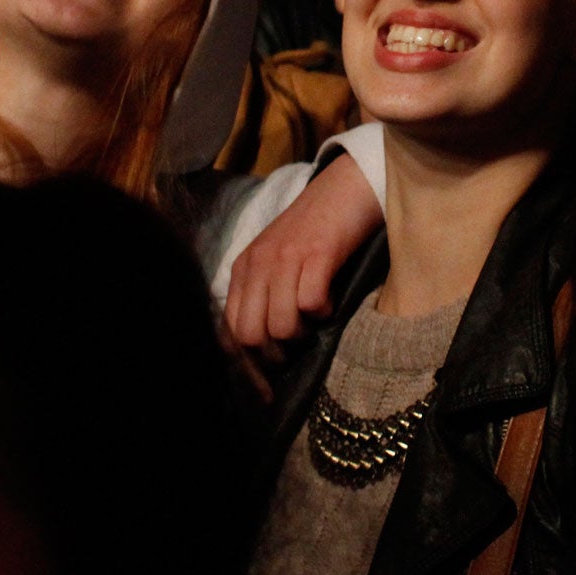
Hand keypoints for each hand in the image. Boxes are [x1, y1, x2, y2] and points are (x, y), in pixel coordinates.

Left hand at [223, 158, 384, 355]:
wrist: (346, 186)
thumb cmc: (315, 229)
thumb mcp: (276, 260)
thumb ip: (263, 294)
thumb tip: (264, 345)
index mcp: (243, 268)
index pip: (229, 330)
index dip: (246, 365)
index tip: (266, 388)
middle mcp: (257, 264)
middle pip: (250, 335)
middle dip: (275, 353)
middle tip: (298, 344)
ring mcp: (285, 258)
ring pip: (280, 325)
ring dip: (302, 332)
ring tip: (315, 316)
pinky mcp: (316, 253)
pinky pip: (311, 303)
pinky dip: (324, 311)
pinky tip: (330, 299)